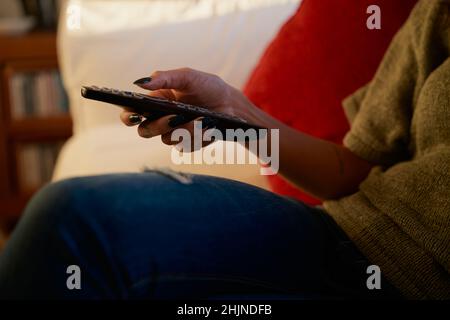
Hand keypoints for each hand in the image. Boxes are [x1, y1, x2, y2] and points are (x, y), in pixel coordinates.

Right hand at [120, 68, 257, 146]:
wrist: (232, 105)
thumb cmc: (207, 87)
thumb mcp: (187, 77)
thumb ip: (164, 78)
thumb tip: (139, 82)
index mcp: (156, 102)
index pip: (132, 112)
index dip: (128, 116)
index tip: (134, 116)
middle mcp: (161, 120)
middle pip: (146, 131)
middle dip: (159, 125)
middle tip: (175, 117)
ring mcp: (175, 134)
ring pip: (168, 139)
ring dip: (186, 129)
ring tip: (203, 118)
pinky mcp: (189, 144)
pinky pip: (186, 147)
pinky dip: (199, 136)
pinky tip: (209, 127)